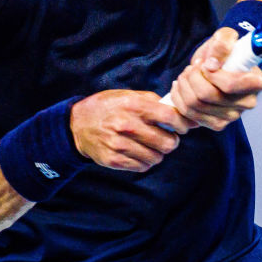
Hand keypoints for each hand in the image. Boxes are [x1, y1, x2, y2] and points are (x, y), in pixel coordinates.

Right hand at [70, 90, 191, 172]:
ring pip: (156, 158)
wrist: (78, 124)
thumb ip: (154, 102)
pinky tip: (139, 152)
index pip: (169, 117)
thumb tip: (180, 112)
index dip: (182, 123)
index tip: (184, 126)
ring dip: (158, 153)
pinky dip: (145, 161)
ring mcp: (119, 145)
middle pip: (167, 143)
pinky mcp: (114, 160)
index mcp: (133, 105)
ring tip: (151, 145)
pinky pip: (142, 167)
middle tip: (168, 138)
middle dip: (172, 141)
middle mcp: (127, 126)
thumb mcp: (128, 95)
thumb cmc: (108, 107)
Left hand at [168, 27, 261, 130]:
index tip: (205, 63)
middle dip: (193, 77)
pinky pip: (189, 114)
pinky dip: (179, 97)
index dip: (211, 74)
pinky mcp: (216, 124)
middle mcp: (247, 103)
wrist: (216, 64)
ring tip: (187, 73)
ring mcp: (232, 116)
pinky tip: (182, 85)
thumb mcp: (225, 36)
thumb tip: (212, 63)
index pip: (230, 85)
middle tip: (193, 66)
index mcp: (257, 83)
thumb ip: (222, 44)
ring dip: (184, 85)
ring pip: (195, 105)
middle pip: (208, 96)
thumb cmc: (224, 50)